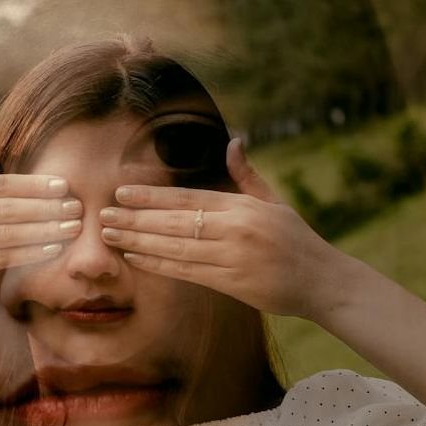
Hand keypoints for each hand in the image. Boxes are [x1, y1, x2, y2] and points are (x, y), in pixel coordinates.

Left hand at [98, 138, 342, 318]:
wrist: (323, 281)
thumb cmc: (296, 240)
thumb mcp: (274, 202)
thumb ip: (247, 175)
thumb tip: (234, 142)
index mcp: (242, 206)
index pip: (187, 198)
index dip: (152, 196)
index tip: (122, 193)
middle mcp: (235, 229)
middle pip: (174, 222)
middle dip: (135, 219)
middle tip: (102, 215)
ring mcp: (233, 257)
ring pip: (175, 248)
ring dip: (138, 242)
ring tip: (110, 236)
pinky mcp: (232, 283)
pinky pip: (187, 272)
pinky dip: (159, 265)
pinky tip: (136, 259)